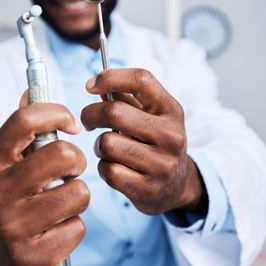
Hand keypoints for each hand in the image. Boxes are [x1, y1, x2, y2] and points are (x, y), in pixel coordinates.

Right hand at [0, 100, 89, 265]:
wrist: (4, 260)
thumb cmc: (13, 201)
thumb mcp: (8, 165)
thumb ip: (22, 129)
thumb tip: (30, 90)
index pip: (25, 119)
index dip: (57, 113)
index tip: (71, 124)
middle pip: (62, 154)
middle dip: (77, 161)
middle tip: (69, 171)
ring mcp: (11, 226)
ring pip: (78, 192)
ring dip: (77, 197)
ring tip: (60, 204)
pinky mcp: (31, 255)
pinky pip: (78, 227)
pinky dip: (73, 227)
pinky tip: (55, 230)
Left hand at [81, 68, 206, 215]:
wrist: (177, 185)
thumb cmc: (155, 142)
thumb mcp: (152, 116)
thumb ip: (127, 97)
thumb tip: (97, 82)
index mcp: (171, 110)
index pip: (141, 79)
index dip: (110, 77)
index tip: (90, 85)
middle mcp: (171, 135)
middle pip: (114, 112)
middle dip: (91, 114)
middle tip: (88, 121)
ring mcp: (162, 164)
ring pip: (107, 143)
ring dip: (99, 145)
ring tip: (108, 148)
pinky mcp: (148, 188)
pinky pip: (108, 170)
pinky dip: (103, 167)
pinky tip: (114, 167)